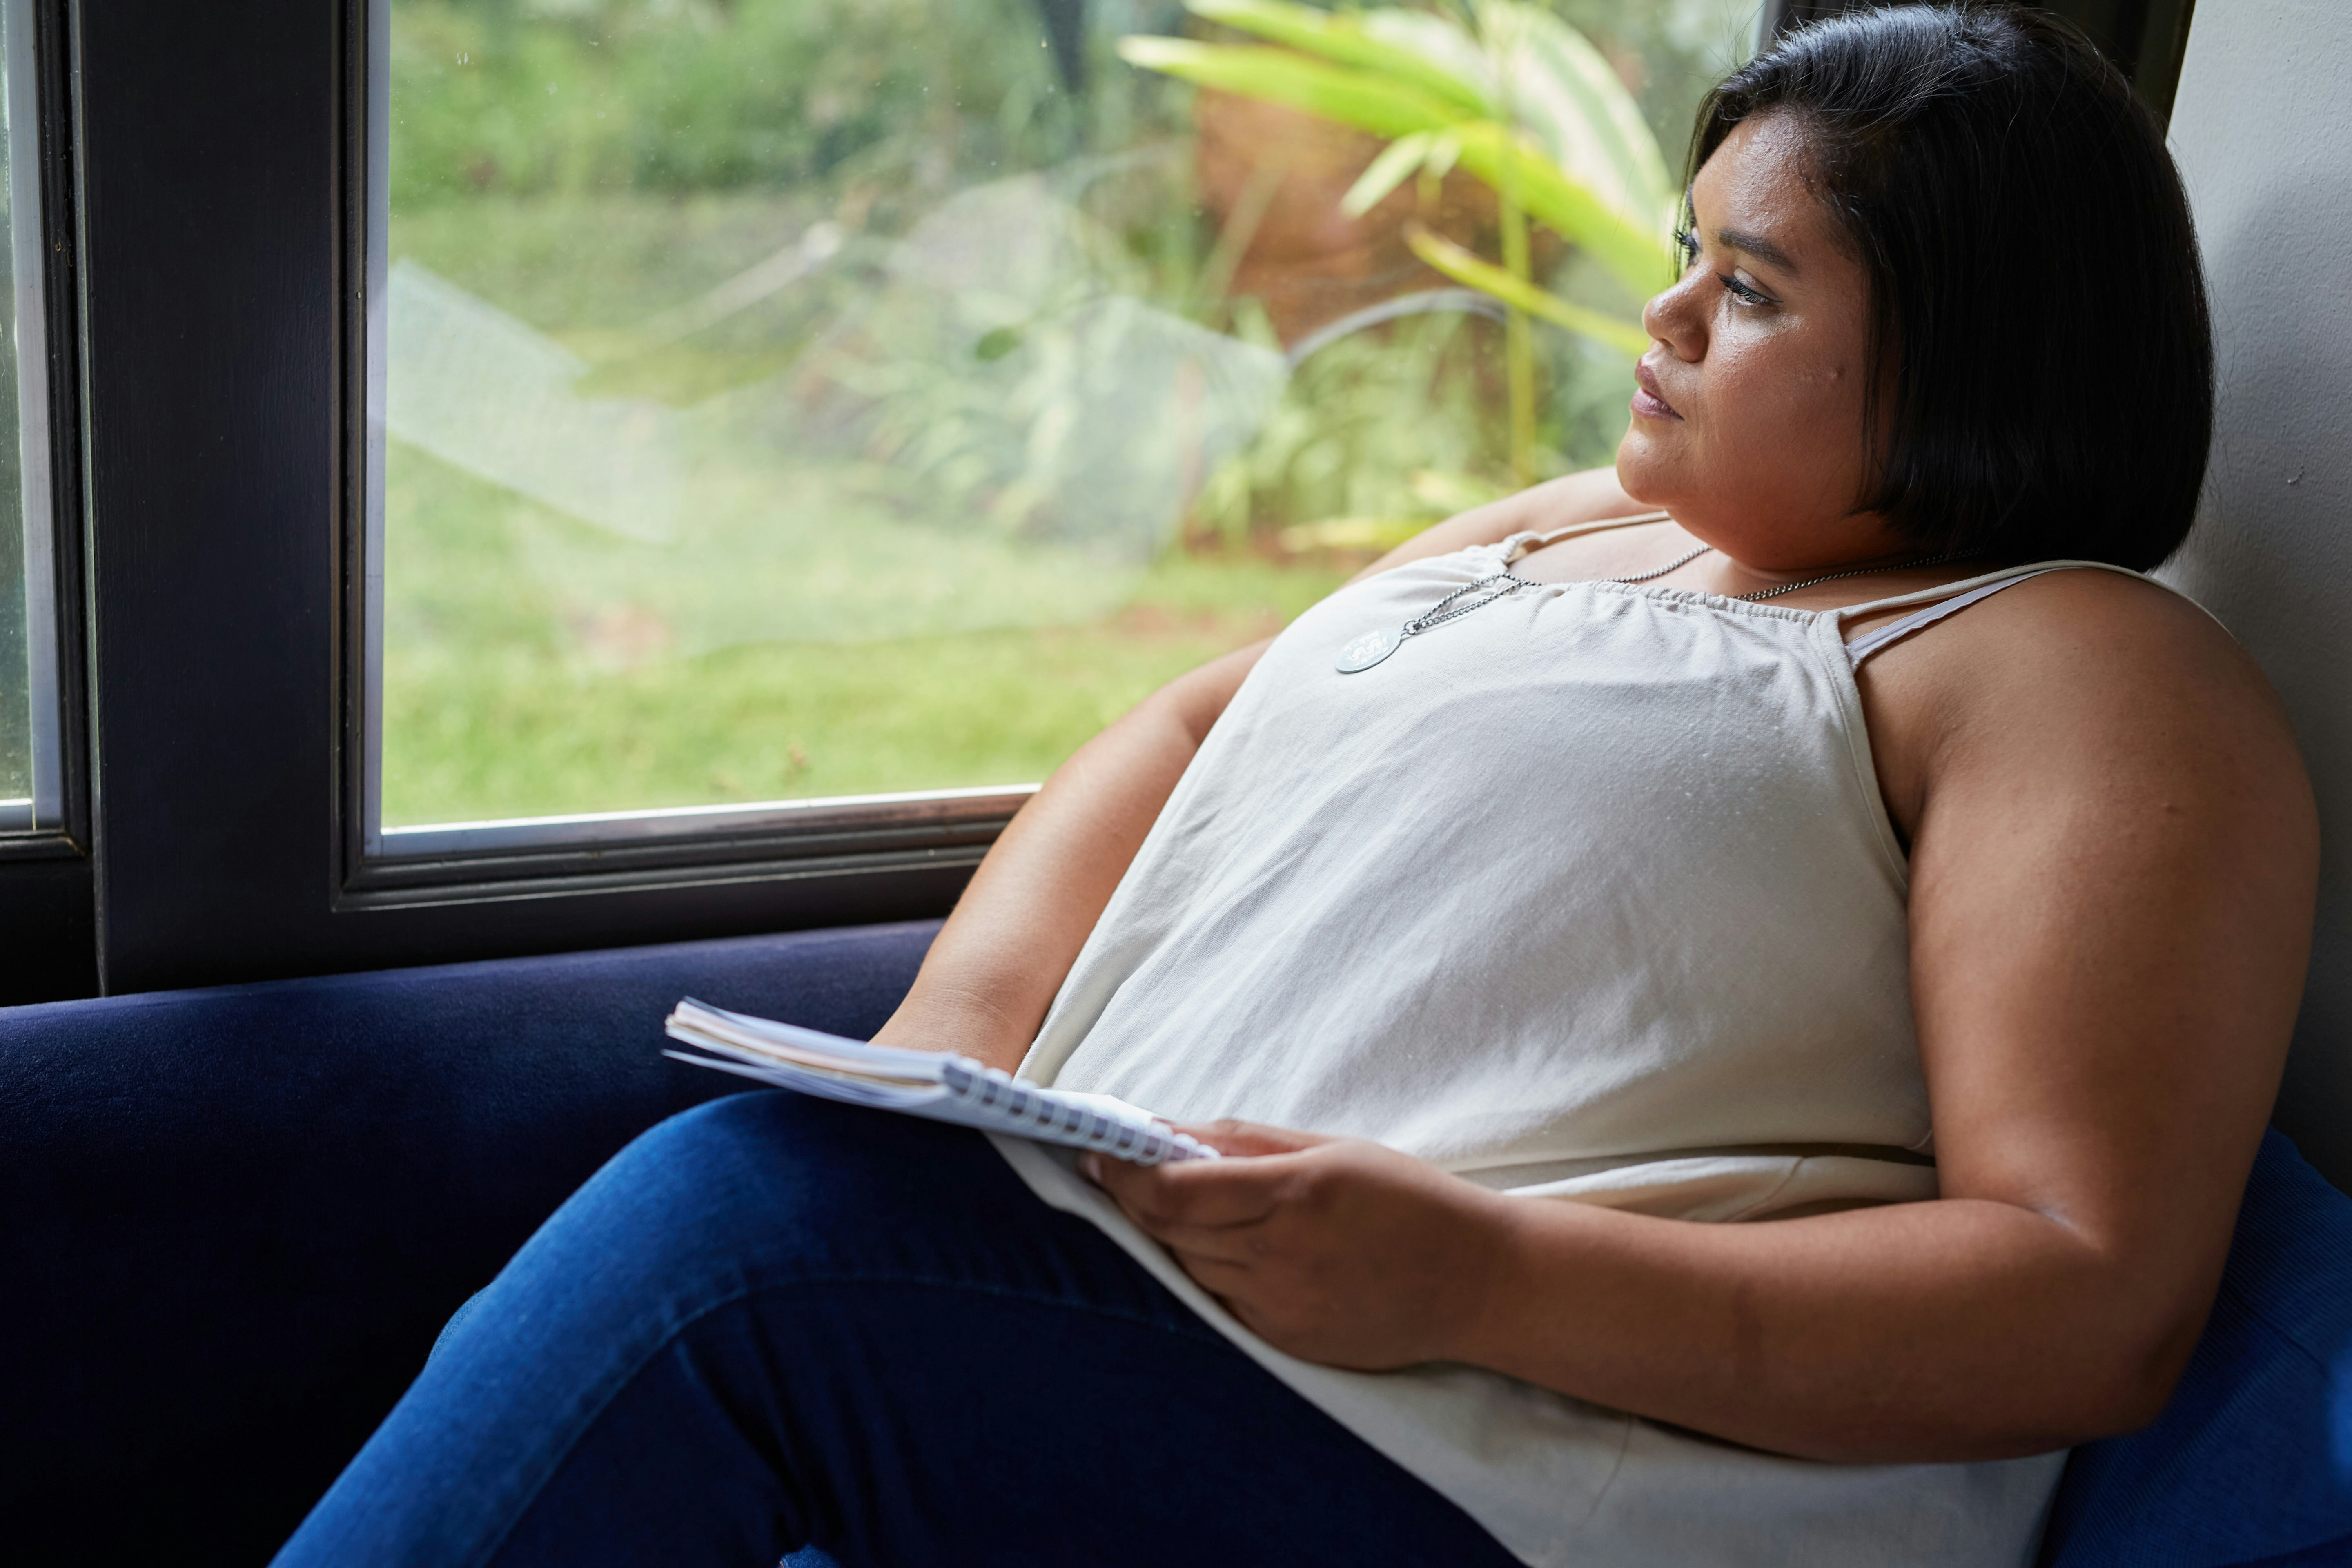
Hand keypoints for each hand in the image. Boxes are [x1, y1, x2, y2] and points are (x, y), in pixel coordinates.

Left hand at [1082, 1121, 1514, 1369]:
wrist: (1475, 1281)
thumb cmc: (1406, 1199)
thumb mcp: (1330, 1148)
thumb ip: (1243, 1141)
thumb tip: (1166, 1131)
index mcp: (1294, 1194)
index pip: (1173, 1191)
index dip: (1121, 1172)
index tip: (1096, 1152)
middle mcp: (1280, 1256)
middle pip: (1168, 1231)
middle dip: (1130, 1199)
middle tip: (1110, 1171)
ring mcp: (1280, 1305)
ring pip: (1187, 1268)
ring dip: (1165, 1236)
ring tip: (1165, 1205)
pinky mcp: (1284, 1339)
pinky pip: (1220, 1301)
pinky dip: (1206, 1271)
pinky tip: (1219, 1248)